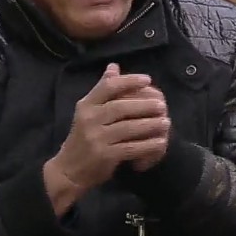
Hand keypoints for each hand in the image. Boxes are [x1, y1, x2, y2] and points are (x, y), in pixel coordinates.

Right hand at [49, 64, 169, 196]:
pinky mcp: (104, 155)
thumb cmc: (82, 137)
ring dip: (150, 124)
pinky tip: (160, 142)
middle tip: (162, 104)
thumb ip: (102, 90)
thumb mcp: (87, 111)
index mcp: (85, 105)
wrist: (69, 169)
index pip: (108, 87)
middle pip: (120, 107)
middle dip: (144, 105)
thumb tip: (114, 66)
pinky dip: (147, 145)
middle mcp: (89, 118)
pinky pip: (131, 148)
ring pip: (128, 128)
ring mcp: (96, 137)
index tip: (147, 79)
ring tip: (166, 122)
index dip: (129, 81)